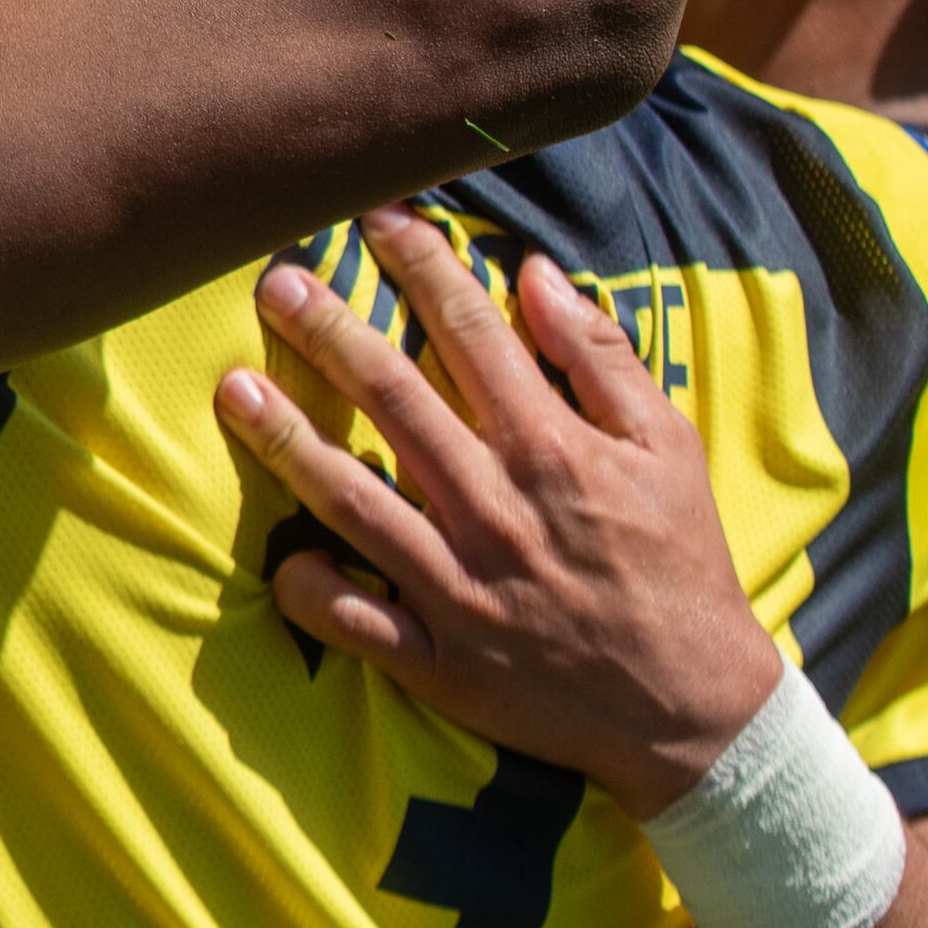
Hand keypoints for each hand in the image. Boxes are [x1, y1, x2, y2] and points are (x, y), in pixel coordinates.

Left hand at [213, 206, 787, 821]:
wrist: (694, 711)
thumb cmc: (679, 566)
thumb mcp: (666, 450)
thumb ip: (600, 359)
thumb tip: (536, 273)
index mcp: (552, 449)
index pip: (471, 334)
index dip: (420, 268)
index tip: (374, 216)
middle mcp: (496, 509)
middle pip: (394, 400)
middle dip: (328, 332)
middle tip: (272, 279)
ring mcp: (460, 588)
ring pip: (353, 501)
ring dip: (288, 442)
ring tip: (232, 391)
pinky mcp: (440, 660)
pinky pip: (353, 621)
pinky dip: (311, 588)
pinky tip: (280, 555)